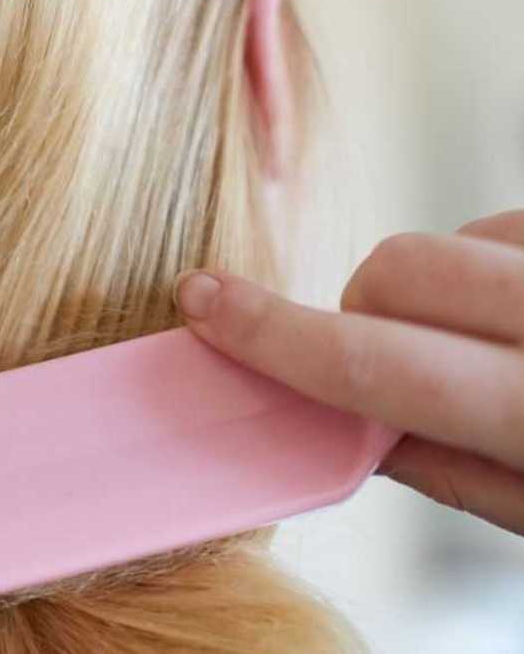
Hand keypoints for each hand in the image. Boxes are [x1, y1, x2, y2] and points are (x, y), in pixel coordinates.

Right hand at [174, 209, 523, 534]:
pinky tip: (517, 308)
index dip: (267, 332)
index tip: (201, 301)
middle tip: (399, 360)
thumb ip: (448, 468)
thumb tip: (350, 427)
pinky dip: (494, 260)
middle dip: (371, 309)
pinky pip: (509, 225)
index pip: (364, 363)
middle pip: (397, 270)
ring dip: (439, 287)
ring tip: (478, 339)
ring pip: (453, 238)